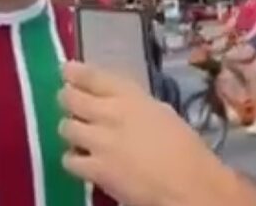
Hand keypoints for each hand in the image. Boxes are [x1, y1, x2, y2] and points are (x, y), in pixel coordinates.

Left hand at [58, 62, 255, 205]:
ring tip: (79, 135)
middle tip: (69, 103)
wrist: (189, 184)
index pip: (92, 76)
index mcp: (131, 97)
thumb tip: (118, 106)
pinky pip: (69, 159)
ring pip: (66, 127)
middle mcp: (110, 113)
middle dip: (67, 99)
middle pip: (71, 98)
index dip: (74, 72)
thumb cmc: (185, 148)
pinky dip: (73, 159)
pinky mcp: (95, 169)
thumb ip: (135, 106)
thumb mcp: (162, 113)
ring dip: (71, 129)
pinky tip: (83, 160)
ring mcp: (99, 141)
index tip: (67, 71)